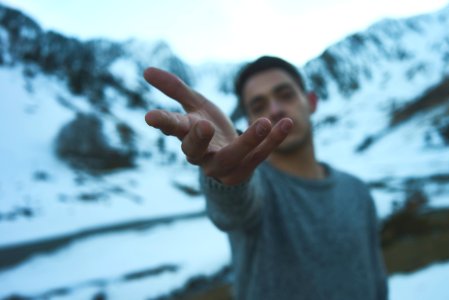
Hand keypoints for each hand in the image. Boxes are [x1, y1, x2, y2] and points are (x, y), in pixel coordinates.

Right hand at [143, 67, 292, 184]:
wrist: (228, 158)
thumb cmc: (206, 127)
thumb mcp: (195, 105)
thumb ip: (175, 88)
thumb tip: (146, 70)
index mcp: (186, 136)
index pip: (172, 128)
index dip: (162, 122)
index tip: (150, 117)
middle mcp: (200, 155)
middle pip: (195, 151)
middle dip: (198, 139)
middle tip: (204, 125)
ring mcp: (221, 167)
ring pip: (232, 157)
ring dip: (248, 140)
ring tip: (264, 121)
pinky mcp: (242, 172)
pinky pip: (258, 157)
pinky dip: (273, 141)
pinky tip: (286, 123)